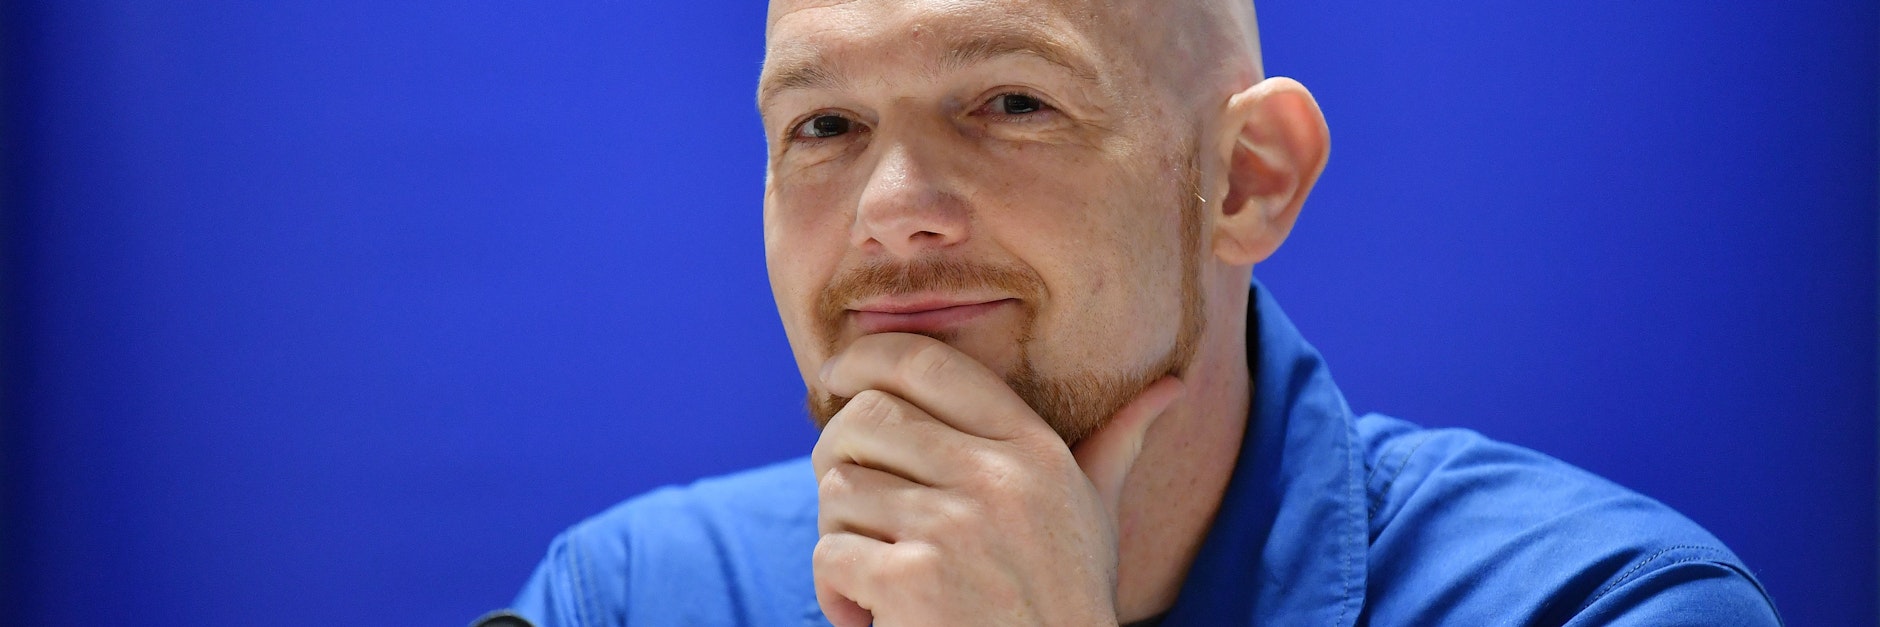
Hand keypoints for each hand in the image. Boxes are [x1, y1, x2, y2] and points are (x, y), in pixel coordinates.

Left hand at [810, 333, 1185, 626]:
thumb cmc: (1067, 606)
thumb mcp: (1096, 519)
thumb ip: (1114, 448)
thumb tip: (1169, 387)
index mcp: (1036, 451)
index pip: (929, 363)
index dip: (866, 357)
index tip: (834, 376)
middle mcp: (998, 480)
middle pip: (866, 418)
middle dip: (835, 455)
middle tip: (847, 502)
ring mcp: (955, 529)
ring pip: (838, 488)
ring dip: (841, 536)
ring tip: (875, 576)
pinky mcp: (914, 581)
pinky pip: (831, 553)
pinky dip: (836, 593)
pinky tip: (871, 619)